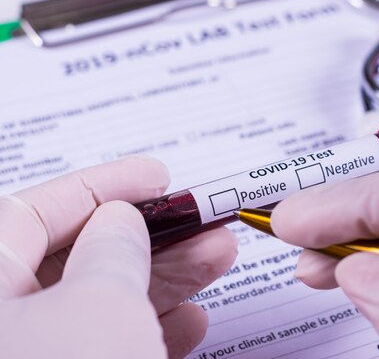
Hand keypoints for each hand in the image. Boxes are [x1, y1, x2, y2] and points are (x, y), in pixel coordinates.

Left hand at [0, 155, 236, 358]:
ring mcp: (35, 355)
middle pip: (77, 258)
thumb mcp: (100, 302)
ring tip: (219, 255)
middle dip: (150, 236)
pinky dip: (151, 330)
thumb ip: (113, 249)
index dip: (102, 186)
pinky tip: (191, 320)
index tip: (157, 176)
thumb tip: (120, 220)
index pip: (33, 213)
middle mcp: (4, 321)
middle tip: (202, 220)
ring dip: (166, 278)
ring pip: (101, 304)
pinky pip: (108, 346)